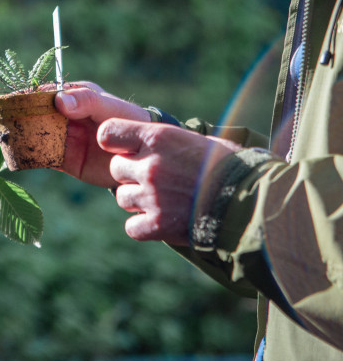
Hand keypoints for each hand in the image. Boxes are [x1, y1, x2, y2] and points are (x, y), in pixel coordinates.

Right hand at [0, 81, 151, 187]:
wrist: (142, 158)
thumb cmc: (129, 122)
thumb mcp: (109, 107)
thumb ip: (86, 101)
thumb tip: (59, 100)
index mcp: (71, 96)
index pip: (38, 93)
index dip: (15, 97)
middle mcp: (61, 116)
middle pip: (27, 114)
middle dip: (5, 116)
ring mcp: (60, 138)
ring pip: (29, 135)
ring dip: (10, 136)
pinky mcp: (62, 159)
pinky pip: (38, 157)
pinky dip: (23, 157)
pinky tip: (8, 158)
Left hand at [97, 118, 240, 245]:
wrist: (252, 202)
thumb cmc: (231, 167)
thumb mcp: (198, 140)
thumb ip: (166, 141)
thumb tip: (147, 140)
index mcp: (158, 138)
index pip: (108, 133)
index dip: (114, 142)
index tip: (124, 149)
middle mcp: (150, 165)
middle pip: (115, 168)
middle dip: (131, 174)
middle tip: (157, 179)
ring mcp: (151, 196)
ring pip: (122, 198)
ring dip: (137, 201)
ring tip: (164, 200)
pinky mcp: (157, 225)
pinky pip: (131, 227)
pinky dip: (143, 227)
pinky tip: (162, 221)